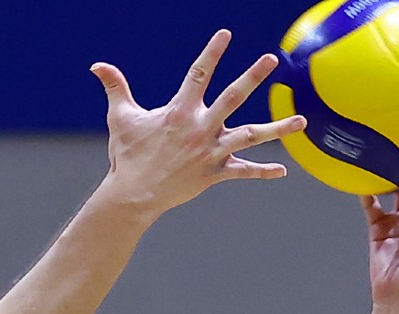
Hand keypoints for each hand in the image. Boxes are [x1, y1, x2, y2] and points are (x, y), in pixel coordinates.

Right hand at [90, 30, 305, 219]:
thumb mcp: (121, 118)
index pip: (199, 74)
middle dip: (253, 77)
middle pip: (232, 97)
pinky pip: (243, 173)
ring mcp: (210, 152)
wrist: (133, 196)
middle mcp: (199, 128)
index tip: (226, 33)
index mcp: (180, 111)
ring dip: (277, 128)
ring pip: (250, 137)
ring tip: (302, 120)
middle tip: (271, 60)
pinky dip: (262, 172)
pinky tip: (283, 171)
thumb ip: (115, 88)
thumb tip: (97, 66)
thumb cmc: (127, 156)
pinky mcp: (214, 174)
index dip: (212, 52)